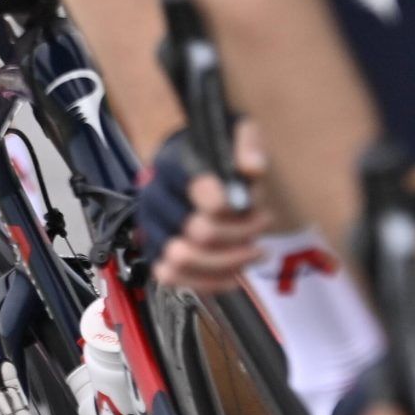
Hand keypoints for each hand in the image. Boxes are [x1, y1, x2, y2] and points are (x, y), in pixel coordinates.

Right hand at [139, 121, 273, 291]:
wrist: (184, 164)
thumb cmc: (212, 150)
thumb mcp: (235, 132)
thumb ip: (247, 144)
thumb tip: (252, 168)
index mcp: (172, 165)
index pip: (195, 188)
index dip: (225, 203)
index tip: (246, 203)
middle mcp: (155, 197)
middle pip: (196, 231)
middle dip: (239, 234)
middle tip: (261, 223)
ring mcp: (153, 227)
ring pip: (182, 260)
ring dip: (228, 262)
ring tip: (254, 251)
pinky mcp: (156, 252)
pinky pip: (173, 277)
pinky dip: (209, 281)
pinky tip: (235, 271)